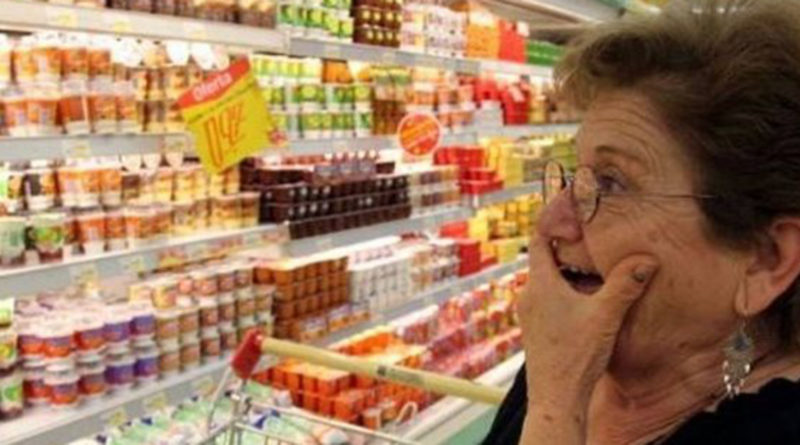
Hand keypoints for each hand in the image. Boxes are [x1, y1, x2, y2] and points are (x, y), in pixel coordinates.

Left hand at [519, 236, 658, 410]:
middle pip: (547, 259)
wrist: (556, 399)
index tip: (570, 210)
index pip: (540, 239)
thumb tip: (646, 259)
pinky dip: (569, 292)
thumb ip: (625, 284)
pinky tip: (591, 302)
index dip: (553, 221)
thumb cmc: (575, 357)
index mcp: (540, 284)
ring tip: (598, 269)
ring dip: (572, 273)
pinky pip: (551, 300)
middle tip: (594, 238)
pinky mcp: (536, 329)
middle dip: (570, 248)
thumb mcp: (606, 315)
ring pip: (551, 281)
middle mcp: (529, 295)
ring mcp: (530, 313)